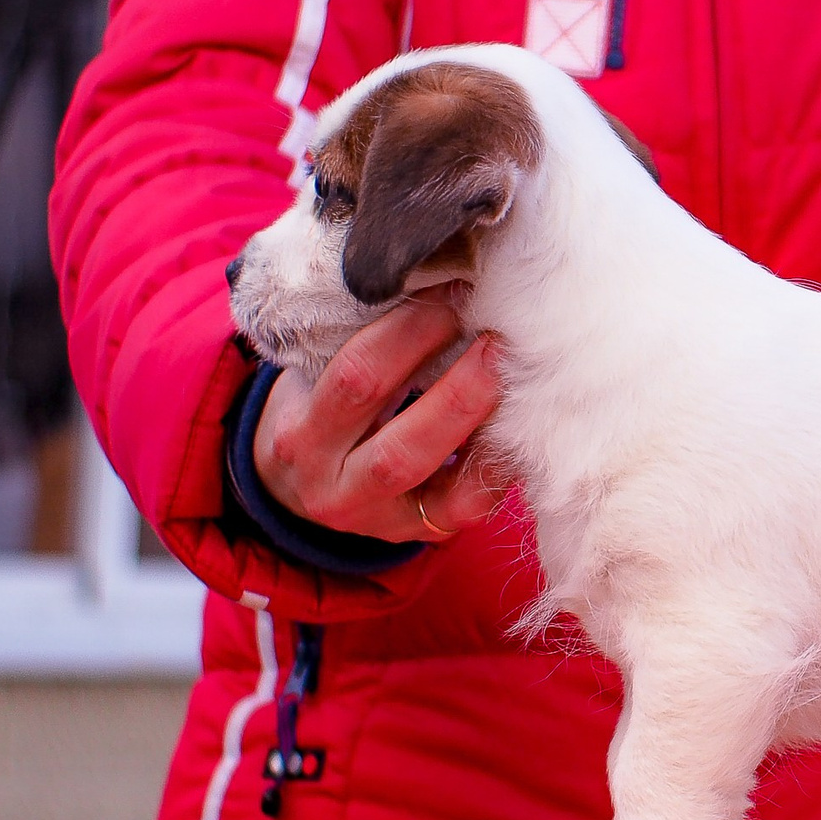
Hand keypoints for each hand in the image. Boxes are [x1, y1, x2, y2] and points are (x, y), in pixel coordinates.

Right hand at [252, 299, 504, 543]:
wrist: (301, 489)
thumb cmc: (322, 412)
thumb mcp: (318, 379)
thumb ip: (363, 345)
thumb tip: (439, 285)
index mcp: (301, 436)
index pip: (357, 379)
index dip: (411, 332)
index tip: (451, 290)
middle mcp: (333, 486)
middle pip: (401, 443)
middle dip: (458, 387)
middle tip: (496, 339)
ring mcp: (377, 518)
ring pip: (440, 481)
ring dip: (479, 422)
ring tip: (511, 375)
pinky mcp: (420, 533)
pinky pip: (465, 504)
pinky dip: (496, 462)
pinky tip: (519, 424)